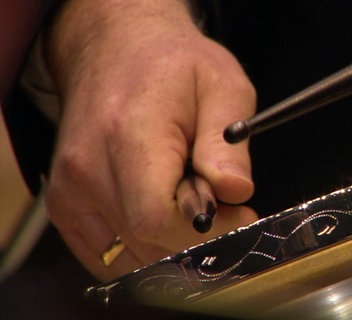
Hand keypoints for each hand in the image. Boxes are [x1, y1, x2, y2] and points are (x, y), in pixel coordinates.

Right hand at [44, 0, 256, 280]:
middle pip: (147, 241)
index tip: (239, 215)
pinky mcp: (65, 205)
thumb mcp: (222, 87)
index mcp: (130, 135)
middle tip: (223, 208)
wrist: (115, 50)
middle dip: (195, 237)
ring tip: (189, 203)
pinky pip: (107, 257)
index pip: (157, 217)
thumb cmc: (174, 67)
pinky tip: (163, 218)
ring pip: (129, 257)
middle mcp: (88, 168)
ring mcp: (70, 190)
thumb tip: (235, 192)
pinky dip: (143, 251)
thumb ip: (227, 145)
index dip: (205, 230)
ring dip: (171, 245)